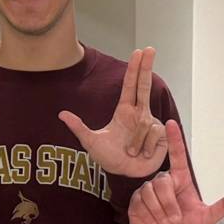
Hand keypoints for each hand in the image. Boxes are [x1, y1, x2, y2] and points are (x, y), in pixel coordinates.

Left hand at [59, 47, 171, 177]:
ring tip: (130, 152)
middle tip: (151, 48)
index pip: (130, 85)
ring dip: (135, 142)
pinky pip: (154, 135)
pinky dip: (145, 147)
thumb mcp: (91, 142)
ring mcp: (152, 124)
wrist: (126, 175)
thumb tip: (61, 114)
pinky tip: (143, 154)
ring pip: (144, 123)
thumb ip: (78, 127)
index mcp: (125, 111)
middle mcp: (140, 113)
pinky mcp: (162, 136)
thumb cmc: (110, 158)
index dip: (135, 69)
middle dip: (148, 67)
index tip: (139, 52)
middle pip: (145, 86)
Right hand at [128, 122, 223, 223]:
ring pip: (150, 194)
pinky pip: (140, 204)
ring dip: (160, 213)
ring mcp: (148, 190)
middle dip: (169, 204)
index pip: (178, 156)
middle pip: (163, 182)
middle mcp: (164, 181)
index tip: (171, 123)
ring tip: (164, 221)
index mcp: (181, 180)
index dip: (175, 140)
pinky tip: (153, 221)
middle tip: (174, 219)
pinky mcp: (136, 201)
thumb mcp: (207, 218)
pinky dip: (149, 216)